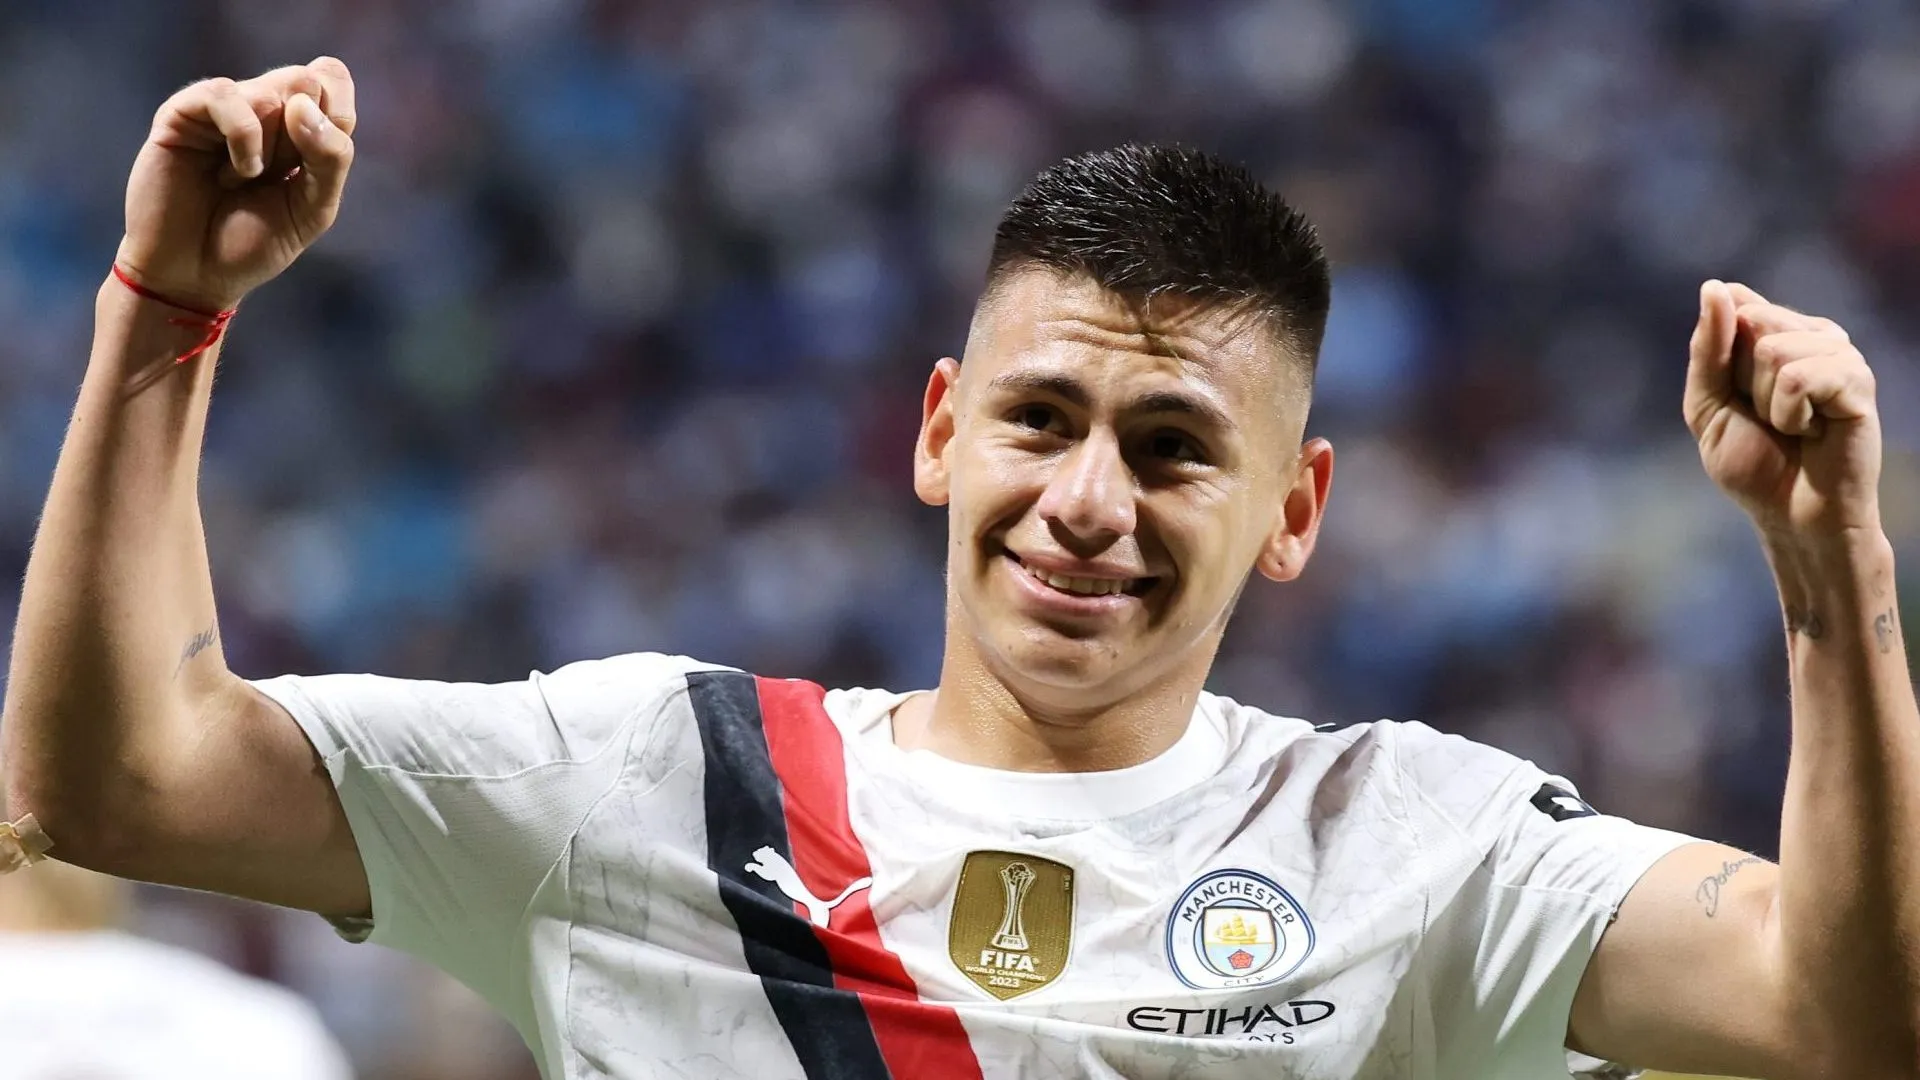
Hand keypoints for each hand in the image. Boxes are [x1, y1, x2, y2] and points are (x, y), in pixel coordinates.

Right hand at [114, 58, 356, 312]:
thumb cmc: (253, 242)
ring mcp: (221, 108)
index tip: (319, 163)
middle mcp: (261, 107)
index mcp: (298, 124)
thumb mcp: (313, 208)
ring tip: (244, 181)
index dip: (336, 115)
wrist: (193, 274)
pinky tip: (235, 174)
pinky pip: (225, 95)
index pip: (331, 78)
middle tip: (278, 176)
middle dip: (304, 138)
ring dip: (272, 148)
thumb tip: (303, 105)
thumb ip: (331, 157)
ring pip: (271, 92)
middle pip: (306, 80)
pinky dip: (243, 137)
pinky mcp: (182, 114)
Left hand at [1685, 280, 1881, 539]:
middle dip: (1742, 380)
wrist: (1790, 515)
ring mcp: (1839, 354)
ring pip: (1773, 349)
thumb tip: (1717, 286)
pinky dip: (1789, 415)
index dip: (1720, 357)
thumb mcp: (1707, 405)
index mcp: (1776, 333)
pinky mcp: (1858, 381)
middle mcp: (1812, 334)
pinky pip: (1799, 378)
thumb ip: (1708, 349)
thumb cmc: (1753, 463)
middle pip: (1751, 321)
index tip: (1735, 395)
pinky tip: (1812, 432)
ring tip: (1792, 428)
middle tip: (1767, 417)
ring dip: (1767, 402)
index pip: (1732, 304)